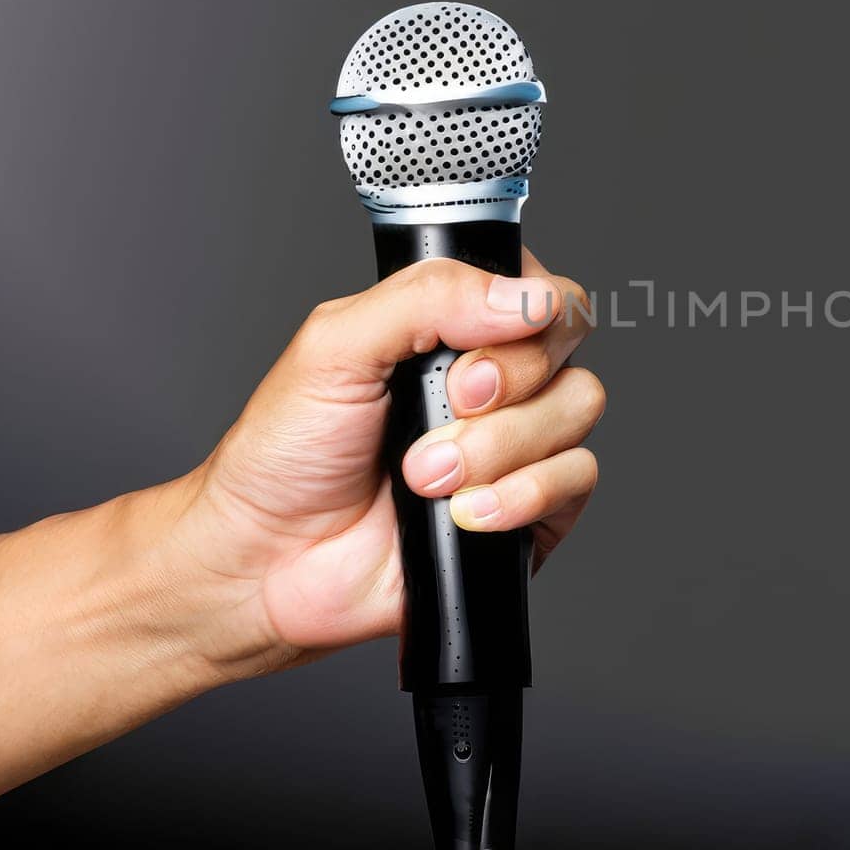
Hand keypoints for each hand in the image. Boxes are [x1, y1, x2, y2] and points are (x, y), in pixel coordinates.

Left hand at [161, 248, 601, 676]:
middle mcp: (497, 379)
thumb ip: (427, 297)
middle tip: (446, 407)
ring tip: (428, 476)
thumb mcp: (334, 345)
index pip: (539, 287)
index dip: (524, 311)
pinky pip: (578, 478)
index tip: (465, 349)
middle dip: (505, 382)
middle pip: (568, 344)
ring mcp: (519, 444)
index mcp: (454, 326)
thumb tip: (527, 296)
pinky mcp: (534, 510)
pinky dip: (524, 494)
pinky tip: (466, 512)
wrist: (270, 562)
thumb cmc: (288, 453)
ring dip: (500, 445)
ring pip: (579, 407)